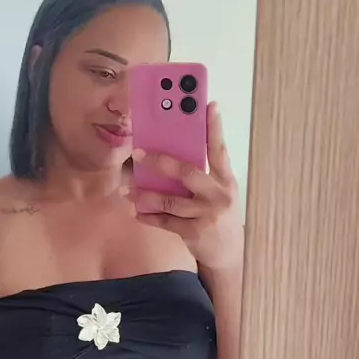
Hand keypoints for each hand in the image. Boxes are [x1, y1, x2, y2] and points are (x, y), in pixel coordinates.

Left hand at [131, 102, 243, 271]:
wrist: (229, 253)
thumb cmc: (221, 216)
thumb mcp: (221, 193)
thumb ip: (205, 175)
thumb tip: (174, 156)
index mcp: (226, 180)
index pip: (220, 150)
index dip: (215, 128)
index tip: (209, 106)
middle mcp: (218, 195)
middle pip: (188, 172)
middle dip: (161, 162)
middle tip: (139, 153)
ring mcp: (207, 214)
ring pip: (171, 201)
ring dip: (147, 195)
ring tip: (129, 189)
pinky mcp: (195, 232)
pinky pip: (166, 222)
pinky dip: (149, 217)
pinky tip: (136, 212)